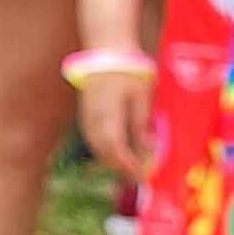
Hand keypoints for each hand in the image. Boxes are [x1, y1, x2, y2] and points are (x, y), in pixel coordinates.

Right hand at [76, 59, 157, 177]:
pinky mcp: (86, 119)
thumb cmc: (128, 73)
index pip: (117, 148)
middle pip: (105, 153)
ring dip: (113, 163)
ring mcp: (87, 120)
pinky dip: (106, 153)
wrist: (106, 56)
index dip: (128, 165)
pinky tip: (118, 157)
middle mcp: (94, 121)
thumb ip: (142, 124)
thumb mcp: (142, 96)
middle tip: (139, 178)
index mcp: (109, 115)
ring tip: (130, 170)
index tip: (142, 176)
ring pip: (98, 150)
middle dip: (122, 168)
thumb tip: (147, 149)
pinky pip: (94, 143)